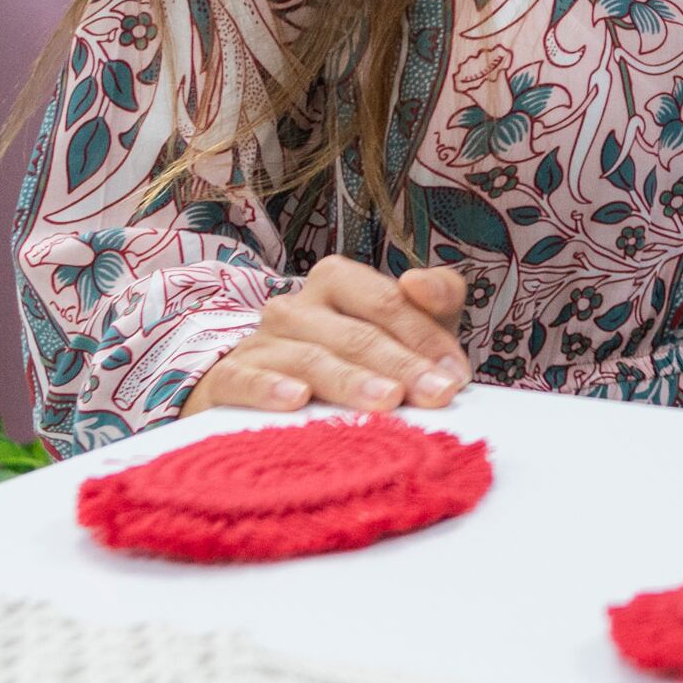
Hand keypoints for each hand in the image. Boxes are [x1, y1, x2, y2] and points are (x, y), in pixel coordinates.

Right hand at [186, 260, 469, 417]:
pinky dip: (271, 387)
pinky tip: (296, 399)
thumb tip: (421, 283)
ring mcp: (260, 341)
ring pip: (311, 357)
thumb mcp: (402, 328)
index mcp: (339, 281)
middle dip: (402, 365)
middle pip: (357, 333)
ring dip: (352, 380)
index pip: (388, 302)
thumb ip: (433, 302)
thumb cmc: (350, 358)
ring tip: (386, 401)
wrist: (260, 389)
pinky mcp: (227, 378)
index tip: (455, 376)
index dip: (426, 338)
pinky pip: (245, 379)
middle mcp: (297, 305)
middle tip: (436, 394)